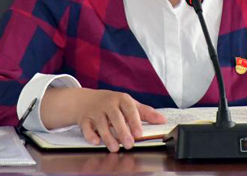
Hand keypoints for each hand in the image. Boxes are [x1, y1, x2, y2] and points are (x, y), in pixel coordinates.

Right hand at [51, 88, 165, 151]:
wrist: (86, 100)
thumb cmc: (112, 103)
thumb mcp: (129, 104)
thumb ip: (146, 112)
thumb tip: (162, 120)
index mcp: (121, 99)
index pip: (129, 108)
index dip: (134, 121)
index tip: (139, 133)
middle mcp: (108, 104)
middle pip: (115, 117)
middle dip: (122, 131)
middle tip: (129, 144)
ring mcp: (95, 111)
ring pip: (101, 124)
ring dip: (108, 137)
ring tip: (115, 148)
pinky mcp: (85, 119)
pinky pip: (86, 127)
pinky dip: (90, 135)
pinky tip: (96, 142)